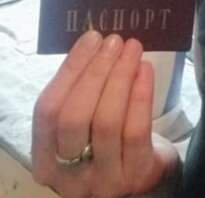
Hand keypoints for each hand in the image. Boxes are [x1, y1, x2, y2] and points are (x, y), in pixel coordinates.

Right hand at [31, 31, 179, 197]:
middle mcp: (69, 176)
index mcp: (46, 159)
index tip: (91, 37)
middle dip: (96, 71)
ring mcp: (103, 179)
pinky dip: (141, 94)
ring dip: (120, 76)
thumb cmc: (107, 140)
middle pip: (74, 118)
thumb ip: (81, 91)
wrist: (143, 174)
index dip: (70, 70)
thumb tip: (93, 42)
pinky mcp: (135, 175)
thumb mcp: (85, 123)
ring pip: (106, 122)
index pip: (48, 111)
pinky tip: (145, 69)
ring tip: (132, 48)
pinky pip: (136, 130)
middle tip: (114, 41)